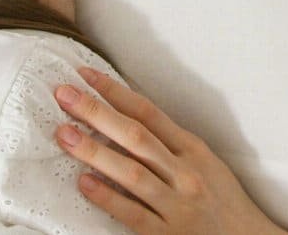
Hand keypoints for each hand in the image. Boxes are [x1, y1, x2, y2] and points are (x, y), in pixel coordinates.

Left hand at [54, 68, 287, 234]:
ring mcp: (176, 204)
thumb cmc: (223, 201)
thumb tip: (127, 116)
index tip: (86, 74)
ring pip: (131, 172)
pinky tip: (84, 183)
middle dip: (97, 112)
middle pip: (135, 135)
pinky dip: (108, 197)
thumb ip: (171, 143)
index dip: (115, 91)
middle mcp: (185, 173)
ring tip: (64, 134)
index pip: (148, 112)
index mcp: (193, 149)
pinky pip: (133, 213)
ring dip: (94, 151)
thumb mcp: (205, 162)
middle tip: (64, 94)